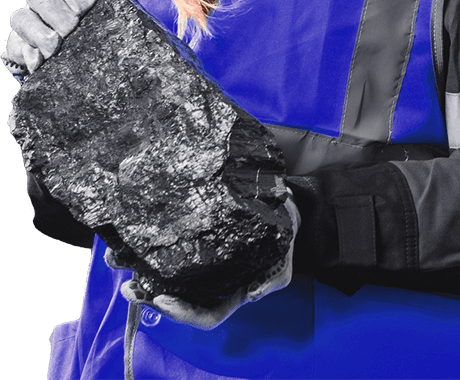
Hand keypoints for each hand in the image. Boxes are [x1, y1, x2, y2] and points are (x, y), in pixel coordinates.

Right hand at [3, 0, 96, 78]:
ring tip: (54, 47)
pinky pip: (16, 47)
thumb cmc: (105, 29)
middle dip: (55, 12)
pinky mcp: (22, 48)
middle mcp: (45, 3)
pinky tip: (40, 62)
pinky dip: (27, 54)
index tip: (84, 8)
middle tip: (71, 29)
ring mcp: (31, 24)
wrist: (95, 62)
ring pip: (21, 17)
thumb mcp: (116, 10)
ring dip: (37, 32)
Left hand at [119, 197, 300, 329]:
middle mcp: (211, 282)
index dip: (183, 313)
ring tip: (116, 262)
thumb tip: (250, 295)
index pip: (206, 315)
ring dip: (141, 273)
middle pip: (178, 301)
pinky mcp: (193, 241)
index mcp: (231, 292)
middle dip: (150, 298)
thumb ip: (271, 279)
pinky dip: (147, 250)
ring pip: (167, 277)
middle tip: (128, 287)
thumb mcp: (283, 260)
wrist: (282, 206)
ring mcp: (200, 263)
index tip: (162, 299)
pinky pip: (168, 252)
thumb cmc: (283, 235)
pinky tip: (130, 241)